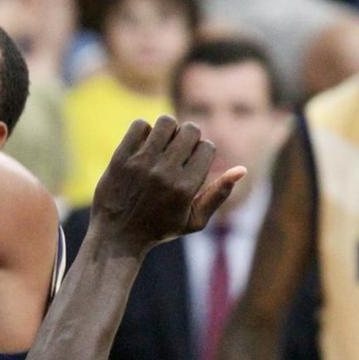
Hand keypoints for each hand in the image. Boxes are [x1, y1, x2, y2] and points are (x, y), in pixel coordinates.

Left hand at [90, 116, 244, 251]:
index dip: (202, 152)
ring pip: (166, 122)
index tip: (192, 162)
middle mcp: (165, 173)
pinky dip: (144, 131)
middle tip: (178, 151)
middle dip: (189, 137)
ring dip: (168, 130)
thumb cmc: (159, 229)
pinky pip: (140, 125)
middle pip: (190, 130)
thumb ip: (218, 194)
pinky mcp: (121, 158)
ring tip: (162, 144)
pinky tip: (143, 146)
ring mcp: (141, 164)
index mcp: (185, 188)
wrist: (116, 237)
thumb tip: (242, 169)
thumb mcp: (194, 220)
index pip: (207, 147)